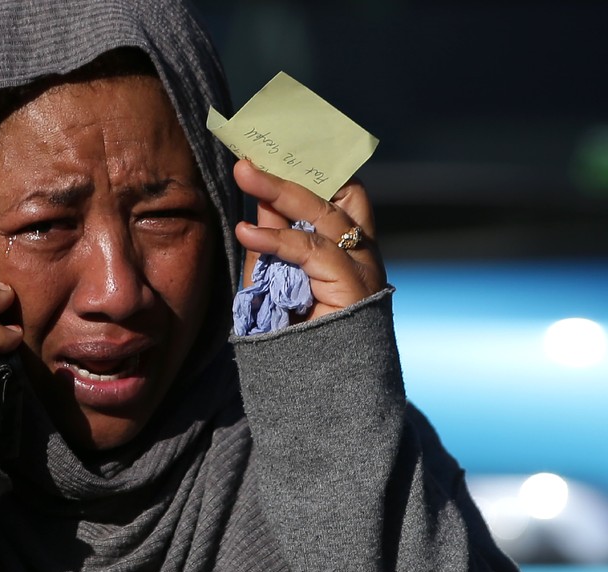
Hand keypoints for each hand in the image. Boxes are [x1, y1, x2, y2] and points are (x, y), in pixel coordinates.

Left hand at [233, 159, 386, 320]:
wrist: (317, 392)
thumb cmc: (296, 336)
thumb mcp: (275, 276)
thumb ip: (272, 237)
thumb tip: (260, 195)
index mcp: (349, 247)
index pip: (339, 192)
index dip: (312, 166)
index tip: (274, 144)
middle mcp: (363, 254)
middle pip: (336, 194)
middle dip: (295, 168)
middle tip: (252, 153)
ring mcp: (363, 270)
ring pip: (325, 215)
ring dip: (281, 190)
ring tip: (244, 173)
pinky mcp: (354, 289)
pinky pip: (313, 252)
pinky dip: (277, 239)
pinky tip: (247, 232)